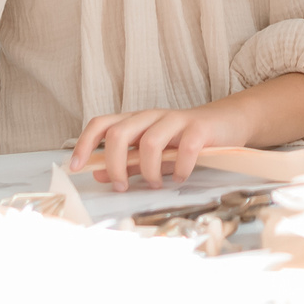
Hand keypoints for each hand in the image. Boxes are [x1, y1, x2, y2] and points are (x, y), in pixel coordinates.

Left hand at [70, 99, 252, 191]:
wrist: (227, 122)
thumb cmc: (186, 140)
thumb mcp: (153, 153)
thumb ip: (127, 162)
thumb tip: (98, 172)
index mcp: (137, 121)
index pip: (102, 124)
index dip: (85, 143)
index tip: (76, 166)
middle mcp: (152, 116)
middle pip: (120, 132)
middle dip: (115, 164)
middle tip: (122, 186)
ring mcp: (176, 120)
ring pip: (149, 141)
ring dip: (148, 170)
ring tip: (157, 184)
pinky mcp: (199, 128)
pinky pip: (184, 148)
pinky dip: (179, 168)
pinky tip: (180, 177)